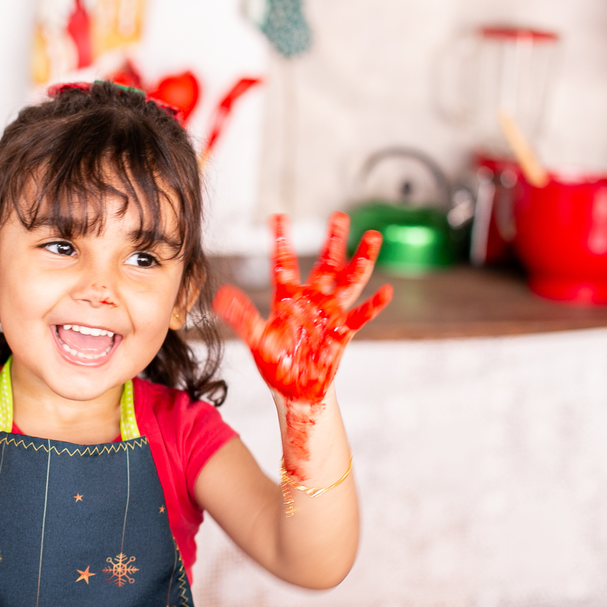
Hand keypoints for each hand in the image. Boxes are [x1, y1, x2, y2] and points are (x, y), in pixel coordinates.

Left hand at [213, 212, 391, 405]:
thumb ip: (242, 318)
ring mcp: (329, 314)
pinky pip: (359, 317)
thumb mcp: (257, 340)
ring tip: (373, 237)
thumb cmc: (276, 364)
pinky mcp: (342, 333)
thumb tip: (220, 298)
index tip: (278, 217)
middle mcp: (311, 300)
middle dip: (333, 242)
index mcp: (287, 298)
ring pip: (348, 282)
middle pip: (325, 266)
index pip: (284, 264)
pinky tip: (386, 292)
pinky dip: (372, 306)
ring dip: (360, 262)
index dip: (281, 241)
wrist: (294, 390)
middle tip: (339, 216)